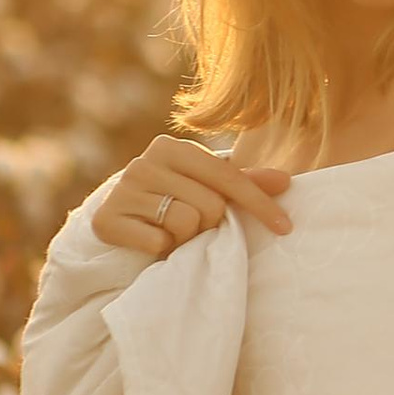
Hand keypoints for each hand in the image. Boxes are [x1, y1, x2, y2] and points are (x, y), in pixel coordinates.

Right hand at [89, 135, 293, 256]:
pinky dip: (162, 248)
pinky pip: (157, 243)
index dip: (259, 203)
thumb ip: (245, 181)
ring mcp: (122, 191)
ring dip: (185, 237)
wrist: (116, 218)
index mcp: (170, 146)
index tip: (286, 227)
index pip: (227, 176)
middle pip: (210, 205)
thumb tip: (286, 180)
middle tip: (193, 223)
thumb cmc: (172, 198)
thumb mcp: (206, 185)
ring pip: (185, 224)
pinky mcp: (107, 220)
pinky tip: (151, 238)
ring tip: (172, 231)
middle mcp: (143, 163)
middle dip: (209, 223)